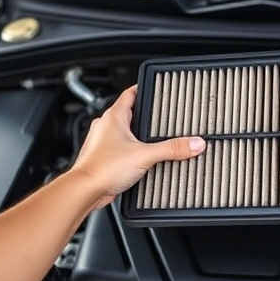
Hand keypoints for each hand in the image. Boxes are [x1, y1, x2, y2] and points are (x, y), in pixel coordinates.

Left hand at [71, 85, 205, 208]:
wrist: (84, 192)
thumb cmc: (102, 169)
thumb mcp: (146, 155)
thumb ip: (172, 148)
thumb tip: (194, 143)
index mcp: (113, 117)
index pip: (131, 93)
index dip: (144, 89)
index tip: (158, 88)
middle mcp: (106, 127)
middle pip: (131, 113)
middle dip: (148, 116)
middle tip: (164, 118)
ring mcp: (104, 142)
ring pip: (127, 132)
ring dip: (141, 136)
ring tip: (157, 140)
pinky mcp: (106, 158)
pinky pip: (124, 149)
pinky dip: (135, 151)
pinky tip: (145, 160)